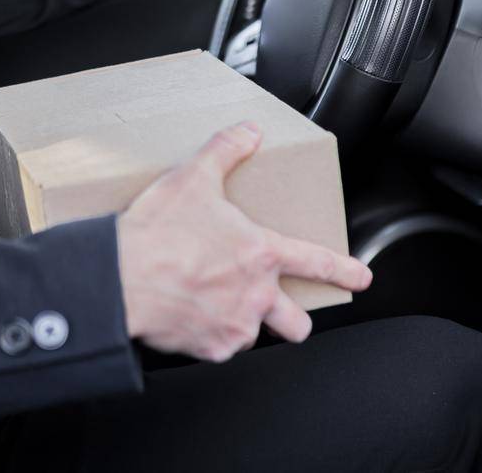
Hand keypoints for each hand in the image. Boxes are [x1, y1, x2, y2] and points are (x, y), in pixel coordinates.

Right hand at [115, 123, 371, 360]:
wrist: (119, 278)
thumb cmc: (156, 232)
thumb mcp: (192, 177)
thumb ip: (225, 151)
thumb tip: (248, 132)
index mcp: (260, 253)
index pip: (316, 262)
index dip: (345, 270)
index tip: (361, 278)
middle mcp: (256, 294)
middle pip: (296, 323)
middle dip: (292, 319)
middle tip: (276, 310)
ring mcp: (234, 325)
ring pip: (254, 335)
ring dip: (242, 323)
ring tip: (213, 304)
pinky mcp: (209, 348)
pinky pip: (219, 348)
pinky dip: (208, 335)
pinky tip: (187, 314)